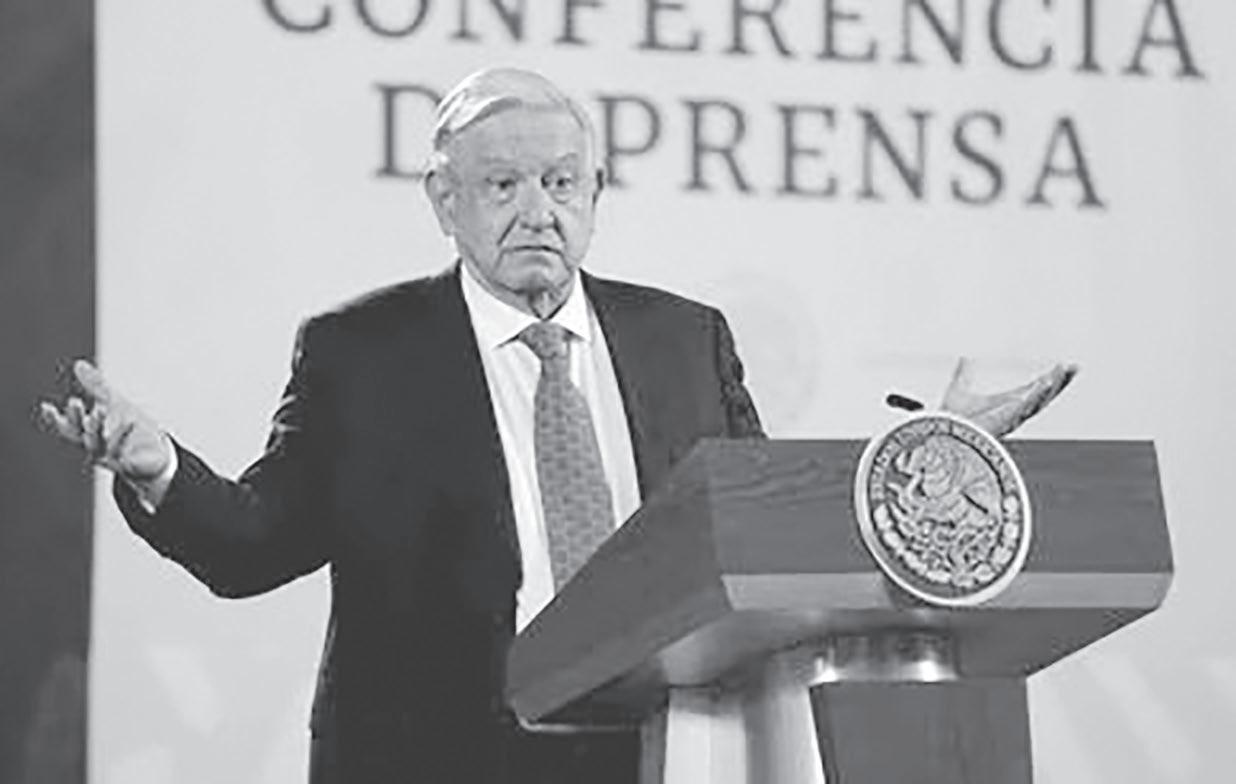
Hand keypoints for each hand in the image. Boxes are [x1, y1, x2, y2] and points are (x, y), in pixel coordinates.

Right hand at [39, 360, 171, 482]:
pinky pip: (129, 456)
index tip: (46, 406)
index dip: (55, 419)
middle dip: (77, 419)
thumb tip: (78, 365)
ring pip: (102, 445)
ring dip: (98, 428)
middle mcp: (97, 448)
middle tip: (74, 402)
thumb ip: (96, 387)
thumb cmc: (130, 427)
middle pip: (81, 435)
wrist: (156, 453)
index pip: (68, 428)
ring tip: (101, 410)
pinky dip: (128, 440)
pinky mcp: (132, 465)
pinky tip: (131, 423)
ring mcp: (113, 458)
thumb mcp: (113, 404)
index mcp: (89, 434)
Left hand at [941, 357, 1077, 437]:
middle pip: (1044, 396)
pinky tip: (1047, 381)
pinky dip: (1037, 394)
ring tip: (1067, 370)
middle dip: (1060, 382)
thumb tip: (963, 357)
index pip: (1034, 390)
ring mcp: (1013, 417)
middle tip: (1074, 367)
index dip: (1049, 379)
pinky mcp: (1007, 420)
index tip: (1062, 366)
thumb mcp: (960, 388)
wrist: (947, 434)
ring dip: (1054, 385)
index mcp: (1008, 405)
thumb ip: (963, 373)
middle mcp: (1014, 413)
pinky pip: (1026, 406)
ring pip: (1040, 400)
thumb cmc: (954, 420)